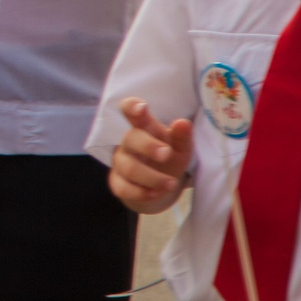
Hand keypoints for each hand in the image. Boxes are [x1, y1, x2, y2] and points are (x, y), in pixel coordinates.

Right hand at [109, 97, 194, 214]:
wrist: (158, 186)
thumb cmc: (169, 158)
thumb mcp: (181, 148)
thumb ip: (182, 136)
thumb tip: (182, 123)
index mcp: (145, 127)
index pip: (131, 110)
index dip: (132, 107)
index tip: (141, 108)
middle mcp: (129, 143)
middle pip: (130, 138)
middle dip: (148, 146)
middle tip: (167, 154)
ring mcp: (121, 162)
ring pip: (128, 167)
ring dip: (151, 177)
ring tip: (171, 184)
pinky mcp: (117, 182)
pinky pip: (123, 187)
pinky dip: (140, 193)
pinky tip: (155, 194)